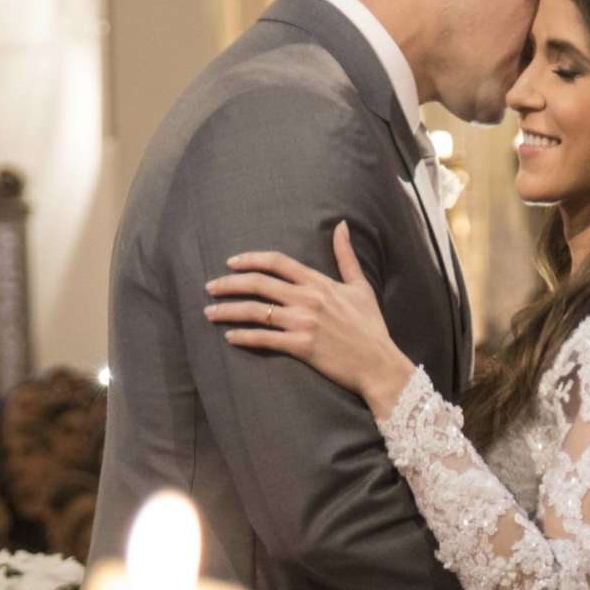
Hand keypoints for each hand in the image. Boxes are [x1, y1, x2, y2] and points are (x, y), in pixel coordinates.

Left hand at [205, 225, 413, 409]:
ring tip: (209, 313)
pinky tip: (230, 337)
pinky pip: (265, 339)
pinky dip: (244, 337)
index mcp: (319, 283)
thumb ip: (346, 256)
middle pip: (258, 284)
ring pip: (256, 311)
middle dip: (229, 284)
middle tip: (210, 287)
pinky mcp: (301, 347)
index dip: (250, 259)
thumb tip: (341, 226)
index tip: (231, 262)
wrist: (379, 363)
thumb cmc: (371, 327)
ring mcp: (303, 323)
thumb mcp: (360, 287)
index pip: (277, 262)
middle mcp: (308, 299)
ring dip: (228, 311)